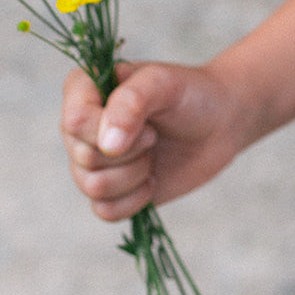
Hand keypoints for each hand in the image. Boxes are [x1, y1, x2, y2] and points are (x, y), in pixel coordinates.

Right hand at [61, 59, 245, 221]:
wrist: (220, 122)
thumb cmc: (191, 93)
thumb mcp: (164, 83)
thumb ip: (132, 102)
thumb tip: (108, 146)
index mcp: (85, 89)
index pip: (74, 120)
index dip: (108, 130)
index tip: (147, 123)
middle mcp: (82, 127)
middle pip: (83, 158)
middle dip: (130, 152)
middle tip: (154, 135)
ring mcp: (95, 161)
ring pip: (92, 188)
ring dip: (134, 175)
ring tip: (154, 153)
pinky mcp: (112, 191)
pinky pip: (105, 211)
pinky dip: (134, 200)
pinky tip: (153, 179)